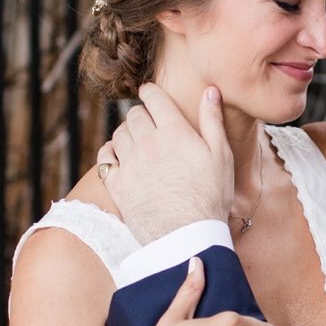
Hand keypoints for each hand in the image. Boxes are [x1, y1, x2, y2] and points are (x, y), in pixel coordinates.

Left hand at [99, 84, 234, 243]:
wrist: (188, 235)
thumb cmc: (211, 196)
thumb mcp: (221, 155)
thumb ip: (212, 120)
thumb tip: (210, 90)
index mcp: (174, 131)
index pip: (154, 99)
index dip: (151, 91)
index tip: (149, 91)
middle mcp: (147, 142)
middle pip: (135, 115)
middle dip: (141, 113)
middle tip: (147, 119)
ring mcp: (129, 163)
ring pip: (118, 134)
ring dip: (126, 132)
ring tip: (134, 138)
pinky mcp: (117, 184)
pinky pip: (104, 158)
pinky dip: (108, 152)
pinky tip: (117, 155)